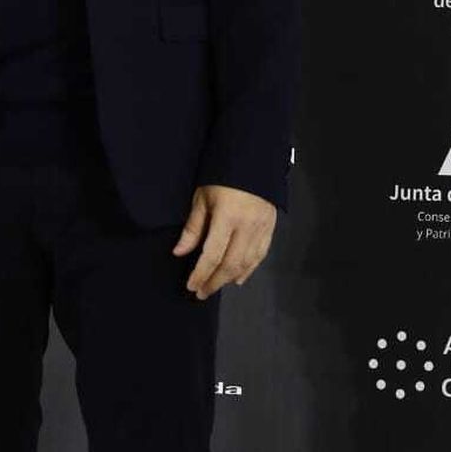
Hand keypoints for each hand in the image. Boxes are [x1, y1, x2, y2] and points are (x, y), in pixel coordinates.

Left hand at [173, 183, 275, 298]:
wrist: (254, 159)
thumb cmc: (222, 176)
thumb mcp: (202, 197)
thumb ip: (193, 227)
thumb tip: (179, 252)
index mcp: (228, 217)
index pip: (213, 255)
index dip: (201, 274)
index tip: (191, 286)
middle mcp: (247, 227)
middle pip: (231, 264)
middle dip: (215, 281)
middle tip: (201, 292)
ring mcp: (262, 228)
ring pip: (247, 263)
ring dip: (230, 278)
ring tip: (215, 285)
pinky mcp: (271, 227)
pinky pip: (260, 255)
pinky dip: (249, 270)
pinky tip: (238, 278)